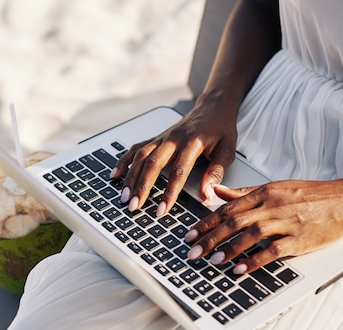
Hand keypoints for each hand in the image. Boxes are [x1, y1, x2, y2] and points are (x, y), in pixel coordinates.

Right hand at [110, 96, 237, 215]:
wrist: (213, 107)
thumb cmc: (221, 129)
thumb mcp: (228, 150)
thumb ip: (216, 172)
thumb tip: (207, 194)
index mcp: (192, 142)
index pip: (178, 171)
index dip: (169, 192)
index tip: (162, 210)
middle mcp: (173, 138)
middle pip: (152, 163)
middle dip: (141, 186)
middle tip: (134, 206)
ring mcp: (162, 137)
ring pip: (140, 156)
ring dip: (130, 177)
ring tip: (124, 197)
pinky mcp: (156, 138)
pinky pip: (136, 149)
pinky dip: (124, 161)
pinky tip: (115, 175)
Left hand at [185, 178, 342, 272]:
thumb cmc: (309, 194)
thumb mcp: (273, 187)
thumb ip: (243, 192)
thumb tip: (216, 192)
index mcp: (263, 193)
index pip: (227, 208)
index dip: (205, 223)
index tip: (189, 235)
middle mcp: (272, 206)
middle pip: (234, 222)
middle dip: (210, 238)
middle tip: (193, 252)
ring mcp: (286, 222)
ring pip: (251, 235)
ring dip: (229, 249)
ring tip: (212, 260)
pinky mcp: (300, 239)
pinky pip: (274, 250)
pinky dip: (255, 260)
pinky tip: (240, 269)